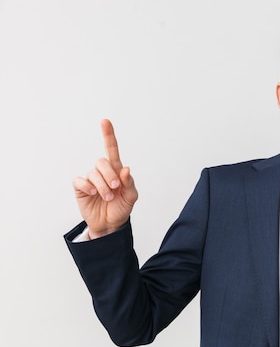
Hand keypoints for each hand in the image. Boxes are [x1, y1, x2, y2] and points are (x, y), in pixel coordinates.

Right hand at [72, 119, 138, 238]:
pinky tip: (93, 193)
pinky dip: (87, 186)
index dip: (108, 136)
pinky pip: (80, 181)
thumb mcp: (131, 197)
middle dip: (110, 174)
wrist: (110, 224)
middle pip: (102, 161)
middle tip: (115, 188)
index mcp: (116, 171)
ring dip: (102, 186)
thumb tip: (126, 169)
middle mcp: (102, 172)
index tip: (105, 122)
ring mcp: (91, 179)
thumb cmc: (121, 208)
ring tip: (108, 197)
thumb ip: (130, 184)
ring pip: (93, 173)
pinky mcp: (81, 188)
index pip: (112, 150)